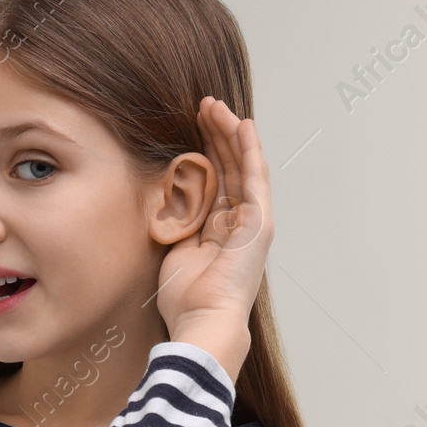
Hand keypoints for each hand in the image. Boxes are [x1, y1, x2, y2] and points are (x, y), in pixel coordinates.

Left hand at [155, 97, 273, 378]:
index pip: (215, 180)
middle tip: (202, 105)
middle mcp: (239, 223)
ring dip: (229, 133)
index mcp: (219, 229)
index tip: (190, 125)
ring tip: (214, 106)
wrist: (202, 321)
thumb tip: (167, 198)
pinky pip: (255, 178)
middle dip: (216, 134)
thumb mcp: (174, 248)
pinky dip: (249, 150)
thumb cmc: (185, 298)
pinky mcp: (259, 223)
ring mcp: (252, 222)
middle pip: (229, 167)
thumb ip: (176, 221)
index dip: (204, 151)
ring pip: (242, 165)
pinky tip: (242, 125)